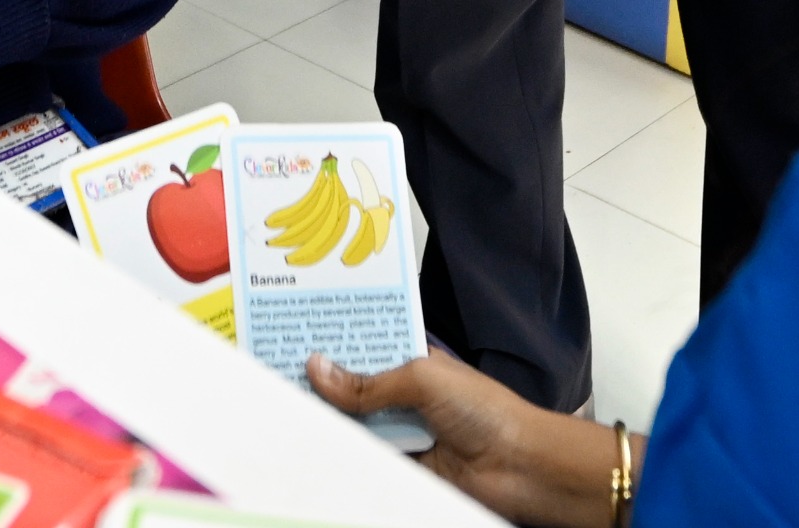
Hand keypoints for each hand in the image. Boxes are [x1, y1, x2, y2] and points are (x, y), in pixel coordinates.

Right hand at [306, 354, 627, 527]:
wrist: (520, 468)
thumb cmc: (487, 412)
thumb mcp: (421, 379)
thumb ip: (367, 383)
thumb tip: (319, 368)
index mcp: (414, 359)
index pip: (365, 345)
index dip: (334, 340)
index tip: (296, 331)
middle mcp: (406, 394)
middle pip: (354, 387)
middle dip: (324, 381)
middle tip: (278, 369)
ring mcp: (404, 431)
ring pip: (356, 424)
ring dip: (332, 418)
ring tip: (285, 404)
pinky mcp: (404, 467)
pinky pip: (366, 459)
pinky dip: (346, 454)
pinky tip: (316, 445)